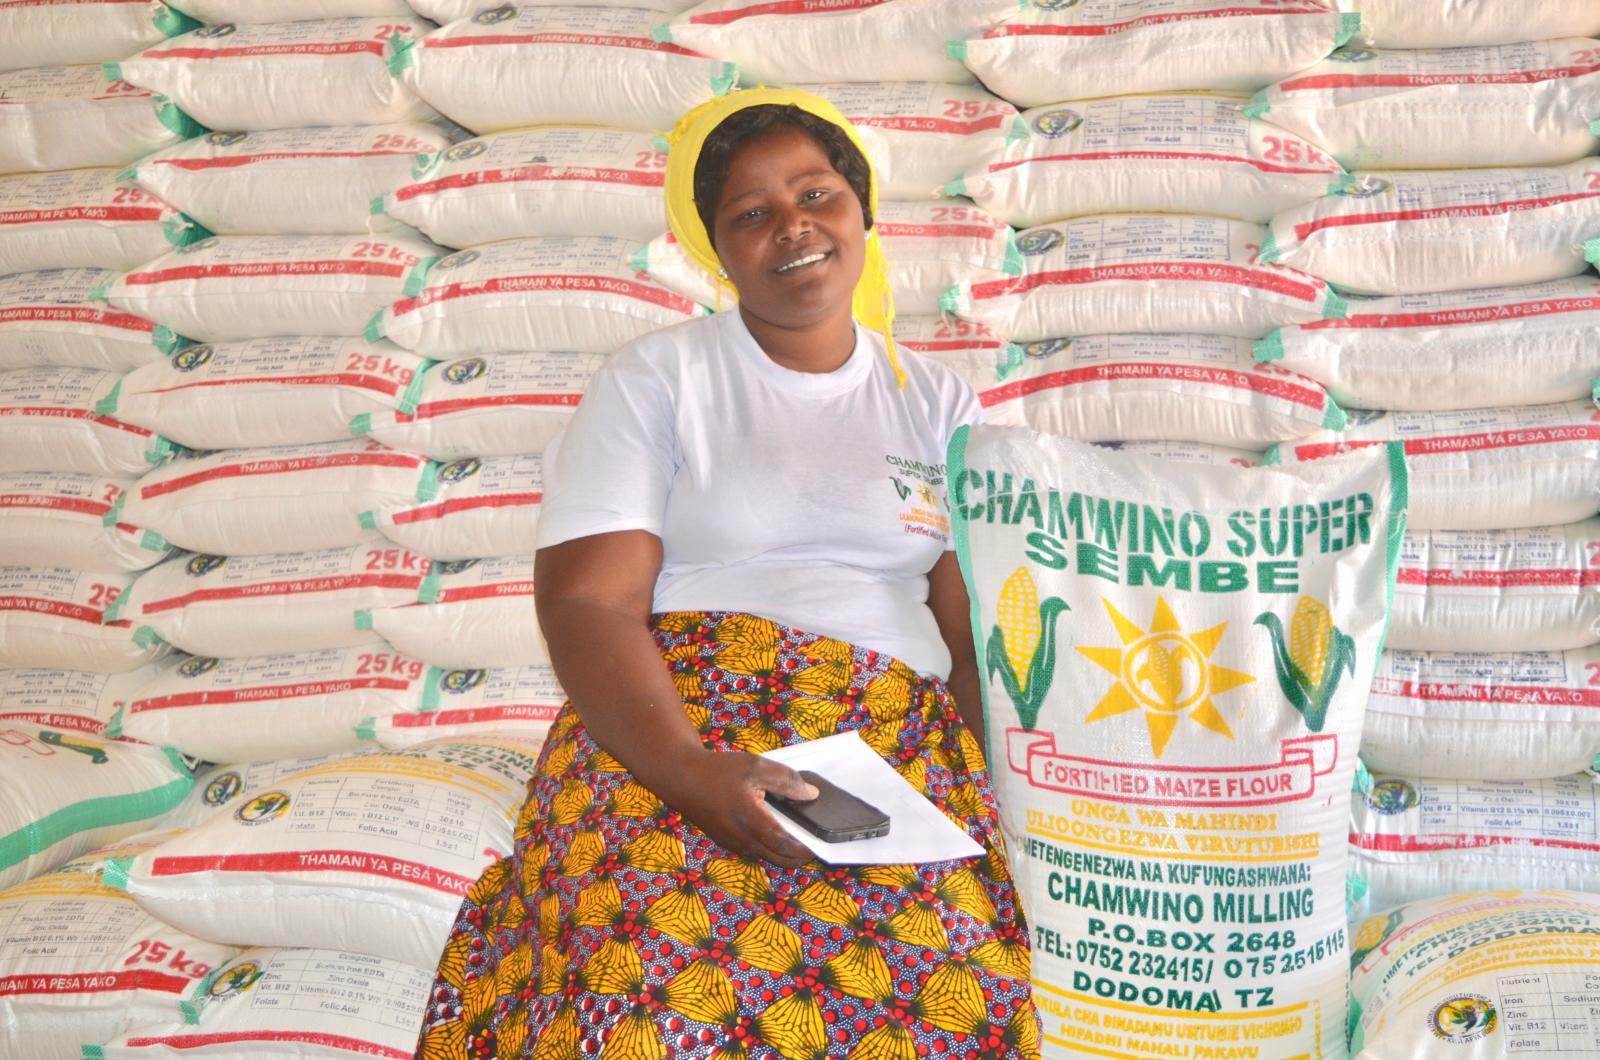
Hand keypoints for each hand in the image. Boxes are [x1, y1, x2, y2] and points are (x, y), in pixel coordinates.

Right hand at [665, 750, 819, 868]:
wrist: (682, 778)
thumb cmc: (719, 771)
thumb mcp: (755, 766)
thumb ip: (786, 781)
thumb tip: (811, 795)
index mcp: (751, 821)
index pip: (785, 845)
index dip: (806, 848)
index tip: (821, 845)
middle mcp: (742, 839)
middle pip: (778, 858)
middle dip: (799, 857)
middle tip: (816, 847)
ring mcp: (733, 843)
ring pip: (766, 856)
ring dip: (784, 853)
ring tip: (800, 839)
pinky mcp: (726, 841)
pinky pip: (753, 850)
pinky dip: (769, 847)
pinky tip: (776, 832)